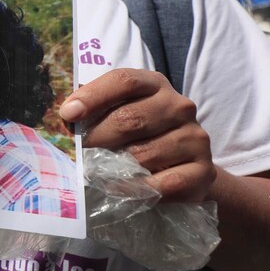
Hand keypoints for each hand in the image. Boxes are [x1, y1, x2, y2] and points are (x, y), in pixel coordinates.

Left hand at [59, 68, 214, 202]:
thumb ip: (96, 112)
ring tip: (101, 174)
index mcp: (155, 85)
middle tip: (79, 153)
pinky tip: (123, 190)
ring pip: (143, 154)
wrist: (188, 171)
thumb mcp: (121, 116)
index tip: (68, 114)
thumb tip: (66, 118)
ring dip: (116, 168)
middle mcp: (179, 106)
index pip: (123, 81)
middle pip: (130, 118)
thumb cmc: (142, 139)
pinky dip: (136, 190)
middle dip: (97, 138)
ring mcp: (195, 137)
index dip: (93, 96)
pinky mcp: (203, 171)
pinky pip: (162, 184)